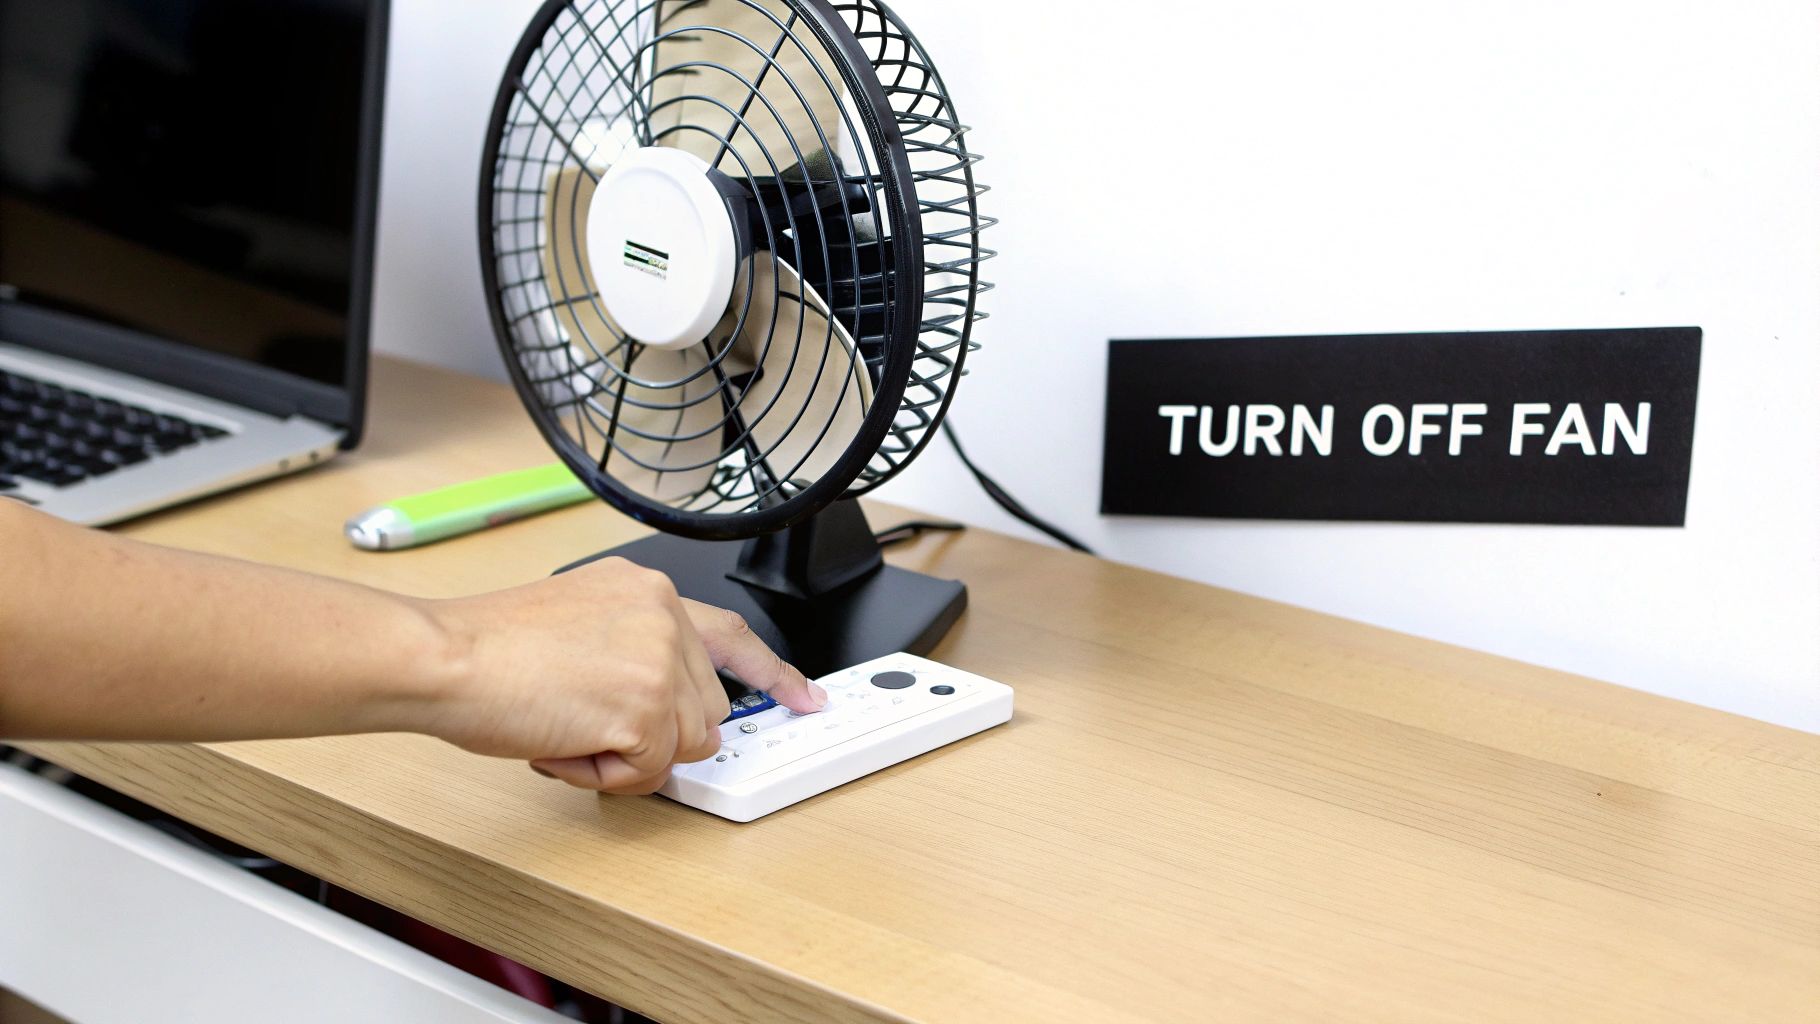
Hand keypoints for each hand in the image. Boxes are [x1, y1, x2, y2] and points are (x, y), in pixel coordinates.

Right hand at [418, 557, 824, 793]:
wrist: (445, 656)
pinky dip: (600, 773)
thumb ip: (630, 648)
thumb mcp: (578, 618)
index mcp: (648, 590)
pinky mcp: (647, 710)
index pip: (732, 636)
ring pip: (682, 747)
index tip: (804, 697)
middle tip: (585, 726)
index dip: (773, 675)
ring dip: (623, 756)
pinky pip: (647, 772)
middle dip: (654, 736)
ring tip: (563, 726)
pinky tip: (559, 741)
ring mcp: (660, 663)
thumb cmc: (485, 646)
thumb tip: (654, 705)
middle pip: (705, 711)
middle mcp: (664, 617)